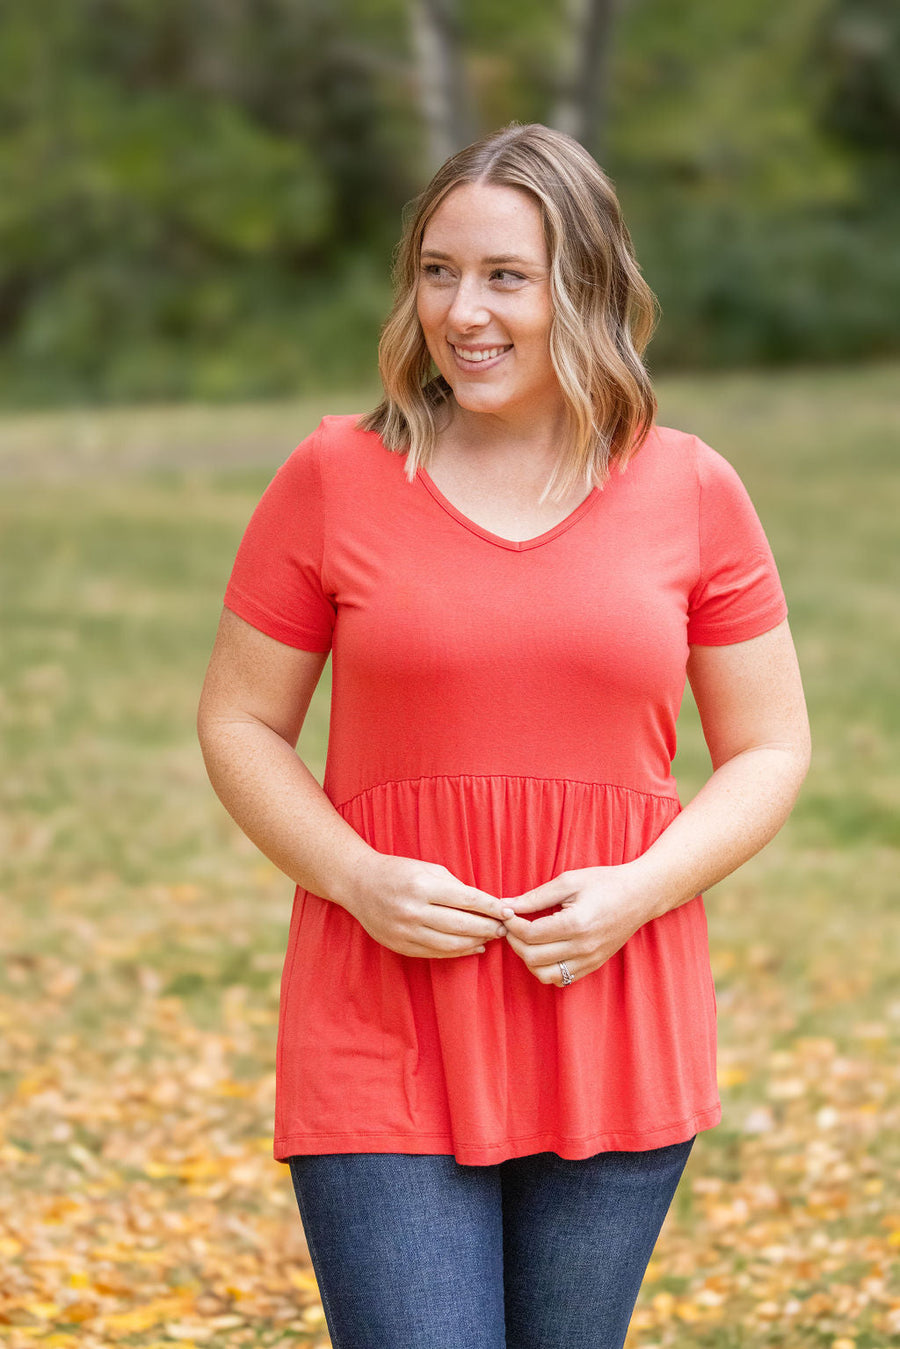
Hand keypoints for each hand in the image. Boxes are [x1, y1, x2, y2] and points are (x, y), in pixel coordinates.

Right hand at [345, 853, 507, 958]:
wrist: (358, 885)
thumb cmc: (398, 871)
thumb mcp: (428, 869)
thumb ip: (456, 887)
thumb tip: (487, 905)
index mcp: (422, 886)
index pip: (467, 899)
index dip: (491, 907)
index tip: (509, 911)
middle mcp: (413, 910)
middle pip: (462, 925)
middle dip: (488, 927)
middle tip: (505, 927)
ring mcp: (406, 931)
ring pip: (452, 943)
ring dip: (477, 941)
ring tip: (492, 937)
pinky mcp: (401, 946)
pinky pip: (437, 953)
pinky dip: (459, 952)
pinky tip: (474, 947)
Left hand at [500, 864, 649, 986]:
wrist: (641, 895)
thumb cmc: (605, 883)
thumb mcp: (569, 881)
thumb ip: (536, 896)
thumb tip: (506, 905)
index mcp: (576, 923)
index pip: (530, 934)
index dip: (511, 924)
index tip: (507, 913)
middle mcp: (583, 947)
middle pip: (533, 957)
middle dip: (515, 942)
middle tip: (512, 926)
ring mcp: (590, 960)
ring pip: (545, 975)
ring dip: (528, 959)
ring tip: (527, 940)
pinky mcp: (593, 965)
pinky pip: (561, 979)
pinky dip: (546, 968)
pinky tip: (544, 949)